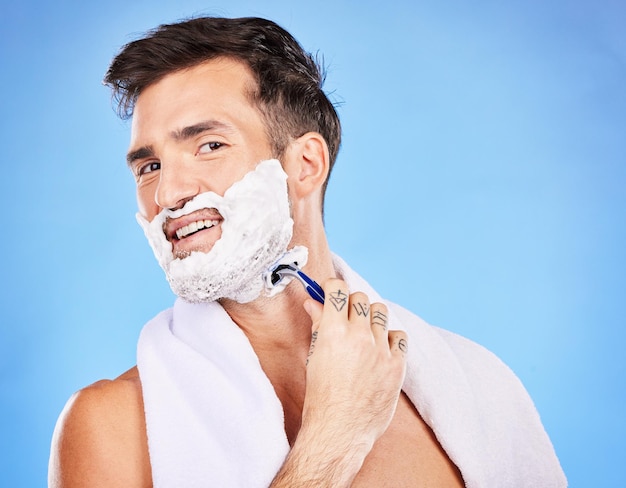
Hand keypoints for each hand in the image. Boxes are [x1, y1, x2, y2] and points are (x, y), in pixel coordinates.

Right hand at [302, 279, 407, 473]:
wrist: (340, 430)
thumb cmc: (322, 395)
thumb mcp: (314, 356)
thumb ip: (318, 325)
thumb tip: (314, 303)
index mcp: (334, 332)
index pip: (338, 289)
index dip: (333, 287)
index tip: (331, 291)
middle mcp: (359, 336)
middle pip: (361, 298)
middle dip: (351, 303)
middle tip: (345, 316)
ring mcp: (381, 350)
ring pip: (381, 312)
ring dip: (371, 317)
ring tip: (364, 332)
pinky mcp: (397, 365)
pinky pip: (399, 335)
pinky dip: (390, 337)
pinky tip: (380, 348)